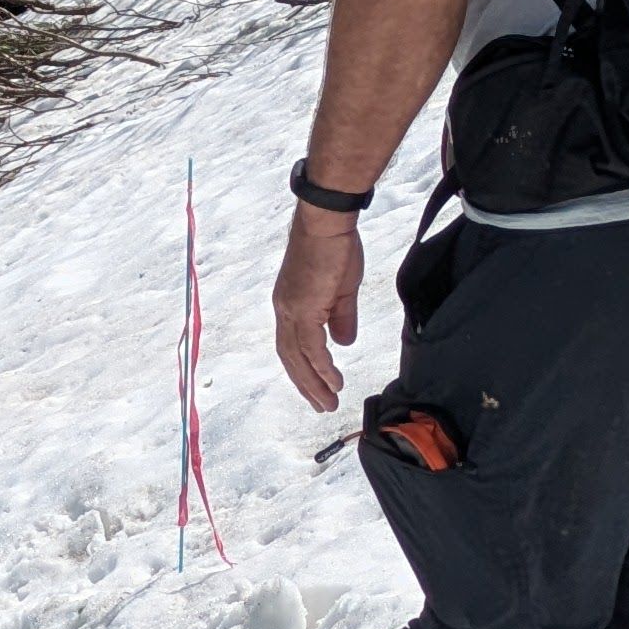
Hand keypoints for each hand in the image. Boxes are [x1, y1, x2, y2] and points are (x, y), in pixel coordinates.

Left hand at [274, 207, 362, 410]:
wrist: (327, 223)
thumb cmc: (334, 247)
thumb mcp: (342, 290)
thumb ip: (341, 318)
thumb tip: (343, 343)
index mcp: (290, 304)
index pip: (292, 345)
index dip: (303, 368)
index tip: (317, 387)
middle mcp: (284, 310)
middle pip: (291, 356)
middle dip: (306, 384)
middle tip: (322, 405)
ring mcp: (291, 309)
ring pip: (298, 356)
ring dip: (313, 382)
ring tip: (329, 402)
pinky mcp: (303, 307)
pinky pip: (311, 346)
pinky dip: (321, 366)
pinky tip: (333, 381)